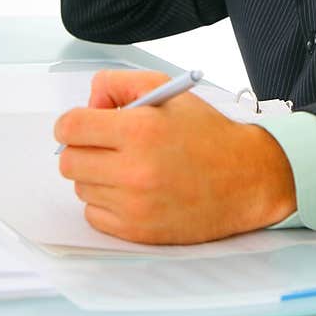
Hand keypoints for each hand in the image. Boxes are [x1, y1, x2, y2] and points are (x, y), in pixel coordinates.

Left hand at [53, 69, 296, 244]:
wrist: (247, 178)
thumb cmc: (208, 134)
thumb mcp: (168, 91)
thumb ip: (119, 84)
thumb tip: (88, 104)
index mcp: (139, 130)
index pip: (70, 127)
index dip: (74, 123)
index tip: (84, 126)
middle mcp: (134, 170)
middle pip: (68, 160)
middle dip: (83, 149)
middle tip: (108, 146)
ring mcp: (134, 205)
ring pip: (81, 187)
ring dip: (97, 176)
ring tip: (129, 167)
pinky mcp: (137, 231)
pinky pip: (94, 214)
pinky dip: (106, 202)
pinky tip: (133, 191)